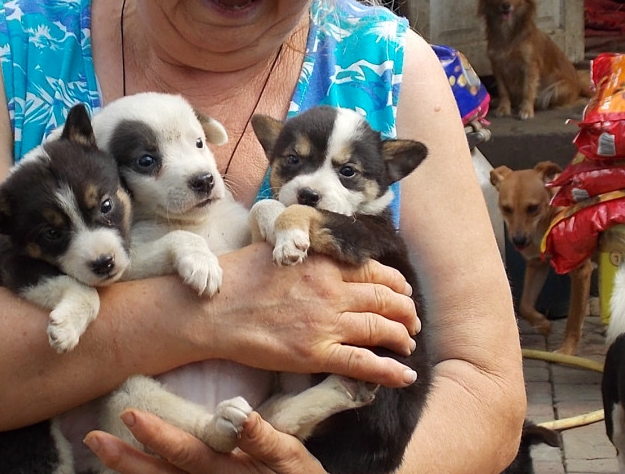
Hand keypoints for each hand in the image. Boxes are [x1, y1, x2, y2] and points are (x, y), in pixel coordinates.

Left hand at [85, 409, 326, 473]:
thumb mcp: (292, 460)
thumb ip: (263, 438)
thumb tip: (236, 412)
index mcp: (228, 471)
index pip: (185, 453)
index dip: (156, 435)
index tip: (130, 415)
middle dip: (125, 457)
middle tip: (94, 437)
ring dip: (128, 469)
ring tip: (99, 449)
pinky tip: (126, 468)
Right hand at [199, 245, 420, 388]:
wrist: (211, 309)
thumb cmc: (237, 277)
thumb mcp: (277, 248)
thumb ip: (306, 251)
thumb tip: (321, 252)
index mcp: (322, 263)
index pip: (374, 271)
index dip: (395, 284)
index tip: (401, 291)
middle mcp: (330, 291)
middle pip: (386, 299)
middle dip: (406, 311)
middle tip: (412, 321)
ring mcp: (325, 323)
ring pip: (381, 329)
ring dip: (402, 337)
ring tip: (408, 344)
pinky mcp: (315, 354)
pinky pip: (363, 364)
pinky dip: (390, 371)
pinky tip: (405, 376)